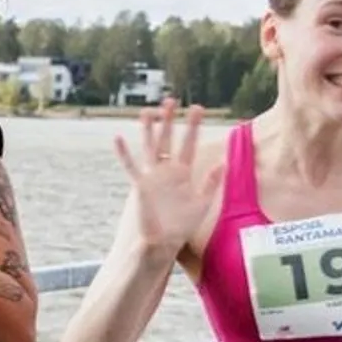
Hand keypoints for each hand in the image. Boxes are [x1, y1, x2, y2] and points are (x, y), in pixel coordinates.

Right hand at [113, 98, 223, 254]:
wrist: (165, 242)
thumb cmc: (184, 225)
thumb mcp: (203, 203)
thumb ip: (212, 183)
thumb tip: (224, 163)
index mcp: (184, 173)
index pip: (189, 144)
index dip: (193, 127)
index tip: (197, 108)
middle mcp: (167, 170)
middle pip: (168, 140)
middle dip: (170, 121)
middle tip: (172, 100)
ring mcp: (153, 176)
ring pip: (150, 147)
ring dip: (149, 130)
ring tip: (148, 111)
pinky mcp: (140, 185)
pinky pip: (130, 167)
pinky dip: (123, 154)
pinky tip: (118, 138)